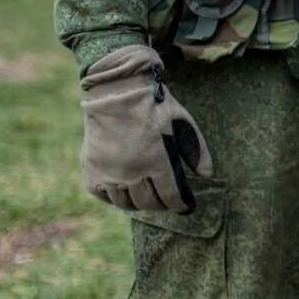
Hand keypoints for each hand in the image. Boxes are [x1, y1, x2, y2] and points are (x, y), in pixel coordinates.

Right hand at [80, 44, 212, 213]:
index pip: (171, 197)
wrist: (116, 90)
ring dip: (138, 202)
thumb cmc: (154, 106)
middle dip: (161, 204)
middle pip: (148, 203)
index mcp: (157, 161)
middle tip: (166, 200)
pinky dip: (114, 196)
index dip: (180, 205)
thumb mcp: (183, 123)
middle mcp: (132, 171)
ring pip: (125, 202)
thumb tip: (208, 175)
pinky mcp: (90, 169)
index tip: (185, 207)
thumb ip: (197, 151)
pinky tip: (124, 190)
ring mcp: (109, 172)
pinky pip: (102, 194)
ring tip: (146, 197)